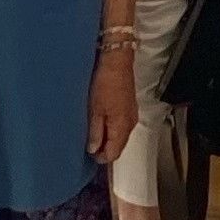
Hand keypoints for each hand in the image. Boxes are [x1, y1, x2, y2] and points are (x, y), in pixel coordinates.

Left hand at [87, 37, 137, 166]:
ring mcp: (131, 116)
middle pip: (119, 146)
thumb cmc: (106, 83)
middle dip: (105, 150)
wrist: (117, 62)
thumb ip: (95, 132)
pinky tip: (101, 122)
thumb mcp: (95, 110)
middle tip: (88, 145)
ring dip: (108, 139)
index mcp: (122, 127)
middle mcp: (130, 124)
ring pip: (120, 137)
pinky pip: (121, 126)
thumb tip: (94, 149)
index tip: (88, 155)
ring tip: (92, 133)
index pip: (114, 153)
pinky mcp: (130, 108)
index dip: (101, 157)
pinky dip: (112, 129)